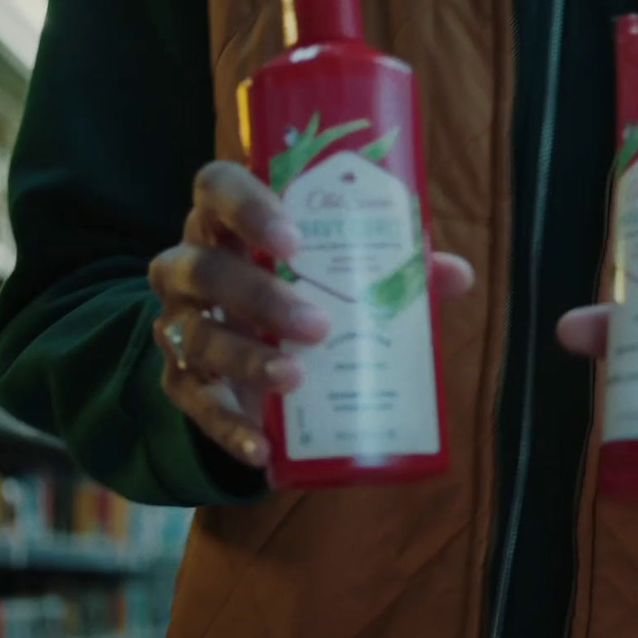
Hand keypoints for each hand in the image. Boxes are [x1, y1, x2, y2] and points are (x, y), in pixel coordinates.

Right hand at [148, 161, 473, 466]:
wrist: (239, 355)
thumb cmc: (295, 291)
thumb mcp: (337, 274)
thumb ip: (391, 268)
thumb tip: (457, 274)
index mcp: (228, 224)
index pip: (217, 189)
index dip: (249, 209)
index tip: (295, 241)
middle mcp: (190, 267)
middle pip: (205, 268)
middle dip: (260, 297)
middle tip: (318, 325)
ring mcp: (180, 326)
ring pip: (196, 337)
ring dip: (247, 359)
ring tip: (295, 378)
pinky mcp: (180, 383)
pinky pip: (196, 406)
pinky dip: (229, 428)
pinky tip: (261, 447)